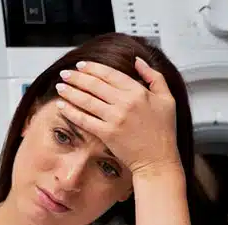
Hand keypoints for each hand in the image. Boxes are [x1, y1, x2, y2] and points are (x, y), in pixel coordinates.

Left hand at [55, 57, 180, 177]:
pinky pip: (84, 120)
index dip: (93, 68)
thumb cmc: (163, 131)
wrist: (158, 160)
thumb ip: (154, 76)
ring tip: (60, 87)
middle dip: (76, 77)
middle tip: (65, 73)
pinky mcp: (107, 134)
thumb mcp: (167, 98)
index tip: (81, 65)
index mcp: (139, 92)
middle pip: (95, 85)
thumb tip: (138, 61)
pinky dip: (71, 111)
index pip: (110, 74)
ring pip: (87, 100)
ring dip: (70, 92)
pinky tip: (61, 106)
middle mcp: (125, 103)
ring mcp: (115, 118)